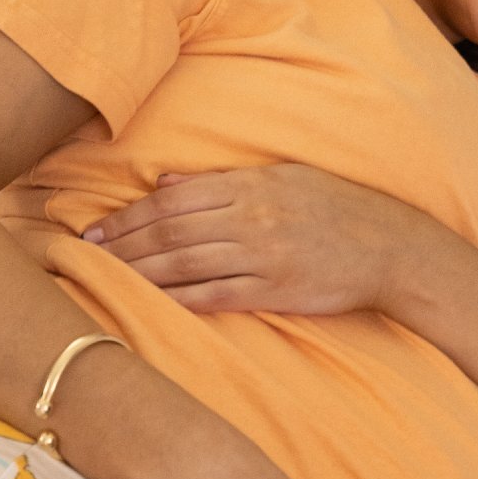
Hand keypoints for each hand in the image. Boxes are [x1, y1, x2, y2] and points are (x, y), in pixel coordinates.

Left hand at [84, 166, 411, 316]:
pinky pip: (215, 296)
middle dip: (124, 243)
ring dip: (140, 271)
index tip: (97, 228)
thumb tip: (165, 182)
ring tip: (106, 277)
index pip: (174, 198)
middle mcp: (252, 217)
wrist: (392, 247)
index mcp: (252, 184)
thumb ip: (223, 180)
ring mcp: (263, 256)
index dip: (130, 214)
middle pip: (171, 229)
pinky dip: (177, 298)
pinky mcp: (276, 291)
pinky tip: (149, 301)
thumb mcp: (284, 177)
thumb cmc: (337, 208)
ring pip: (185, 263)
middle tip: (85, 254)